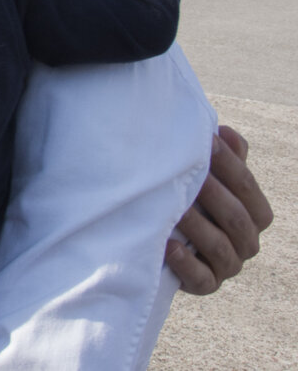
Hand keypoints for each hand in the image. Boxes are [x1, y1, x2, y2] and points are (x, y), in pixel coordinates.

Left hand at [167, 126, 274, 293]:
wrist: (164, 237)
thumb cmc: (192, 199)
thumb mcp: (209, 178)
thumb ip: (225, 159)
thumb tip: (226, 134)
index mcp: (255, 214)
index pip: (247, 188)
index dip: (229, 164)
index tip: (207, 141)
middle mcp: (247, 242)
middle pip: (235, 217)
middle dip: (212, 193)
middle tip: (187, 172)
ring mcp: (228, 266)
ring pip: (219, 246)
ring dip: (197, 226)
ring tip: (174, 209)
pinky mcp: (206, 285)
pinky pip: (201, 278)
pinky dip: (185, 263)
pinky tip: (169, 245)